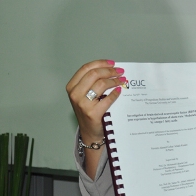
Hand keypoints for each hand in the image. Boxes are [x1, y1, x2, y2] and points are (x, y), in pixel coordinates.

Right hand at [66, 60, 125, 177]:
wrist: (90, 132)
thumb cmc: (89, 111)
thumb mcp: (85, 94)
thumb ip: (93, 82)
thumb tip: (112, 69)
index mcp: (72, 87)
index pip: (86, 68)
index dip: (101, 63)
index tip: (113, 63)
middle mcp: (75, 94)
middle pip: (94, 74)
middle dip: (110, 71)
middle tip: (120, 72)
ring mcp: (83, 104)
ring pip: (101, 84)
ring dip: (115, 81)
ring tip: (122, 80)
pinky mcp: (93, 113)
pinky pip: (108, 98)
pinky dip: (115, 93)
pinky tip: (120, 91)